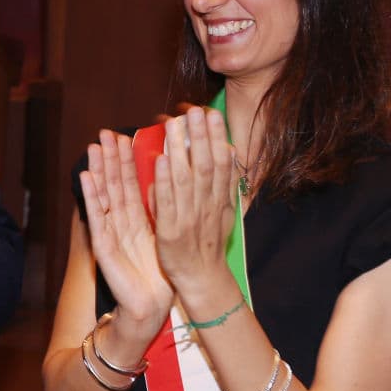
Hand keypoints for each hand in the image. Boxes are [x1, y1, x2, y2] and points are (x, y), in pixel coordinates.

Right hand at [80, 130, 173, 332]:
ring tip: (94, 147)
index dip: (126, 161)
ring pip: (104, 195)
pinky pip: (97, 217)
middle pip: (114, 185)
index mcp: (136, 219)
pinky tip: (87, 177)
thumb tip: (163, 181)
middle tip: (105, 132)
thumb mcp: (161, 235)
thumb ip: (157, 210)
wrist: (149, 306)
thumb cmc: (157, 273)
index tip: (125, 136)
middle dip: (110, 158)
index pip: (130, 184)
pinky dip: (91, 196)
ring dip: (99, 170)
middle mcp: (120, 222)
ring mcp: (109, 233)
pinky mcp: (103, 247)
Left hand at [153, 107, 236, 292]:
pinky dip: (165, 181)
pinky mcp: (171, 232)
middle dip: (201, 136)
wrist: (203, 281)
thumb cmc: (208, 244)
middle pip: (206, 166)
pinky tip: (161, 160)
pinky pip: (168, 203)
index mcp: (219, 200)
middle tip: (195, 110)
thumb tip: (229, 150)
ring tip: (175, 124)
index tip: (212, 113)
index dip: (217, 137)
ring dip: (181, 151)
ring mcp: (189, 219)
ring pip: (186, 179)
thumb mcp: (224, 211)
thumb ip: (224, 182)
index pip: (221, 163)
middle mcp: (207, 207)